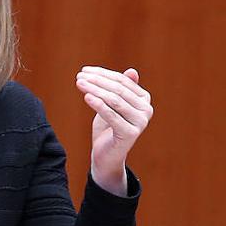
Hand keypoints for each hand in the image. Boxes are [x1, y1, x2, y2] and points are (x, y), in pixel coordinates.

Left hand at [76, 67, 152, 195]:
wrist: (106, 155)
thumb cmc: (108, 127)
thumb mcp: (113, 105)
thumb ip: (121, 89)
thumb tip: (132, 70)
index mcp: (144, 99)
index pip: (122, 81)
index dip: (103, 74)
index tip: (84, 70)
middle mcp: (146, 110)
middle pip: (118, 89)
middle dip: (97, 81)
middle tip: (79, 76)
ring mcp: (140, 122)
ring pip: (114, 100)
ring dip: (95, 90)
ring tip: (79, 84)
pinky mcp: (130, 133)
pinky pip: (112, 115)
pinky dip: (98, 105)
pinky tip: (86, 97)